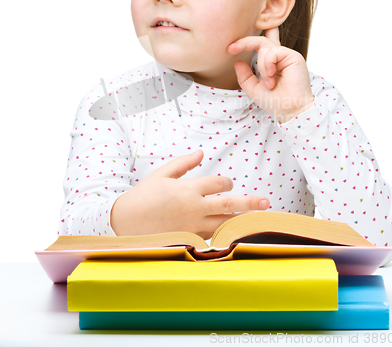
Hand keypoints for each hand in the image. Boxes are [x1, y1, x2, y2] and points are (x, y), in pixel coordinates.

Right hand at [111, 149, 268, 239]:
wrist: (125, 222)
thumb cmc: (143, 196)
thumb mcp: (162, 174)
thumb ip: (184, 163)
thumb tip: (202, 152)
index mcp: (187, 189)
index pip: (217, 183)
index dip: (226, 182)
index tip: (227, 185)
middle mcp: (193, 208)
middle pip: (228, 204)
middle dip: (249, 202)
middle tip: (266, 201)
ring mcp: (193, 226)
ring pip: (225, 223)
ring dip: (244, 220)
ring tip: (261, 218)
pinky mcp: (189, 239)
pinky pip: (214, 237)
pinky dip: (227, 234)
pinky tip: (239, 234)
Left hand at [227, 27, 314, 123]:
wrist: (290, 111)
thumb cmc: (276, 102)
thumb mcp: (254, 89)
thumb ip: (245, 76)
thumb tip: (237, 62)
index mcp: (272, 63)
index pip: (264, 43)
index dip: (248, 41)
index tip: (231, 47)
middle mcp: (280, 57)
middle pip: (260, 41)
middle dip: (245, 42)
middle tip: (231, 48)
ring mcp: (287, 56)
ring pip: (264, 47)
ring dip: (261, 66)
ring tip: (269, 83)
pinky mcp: (294, 57)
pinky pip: (273, 52)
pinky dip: (267, 64)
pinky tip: (272, 76)